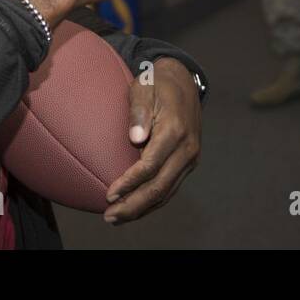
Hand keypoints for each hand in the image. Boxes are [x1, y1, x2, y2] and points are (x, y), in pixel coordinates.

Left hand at [104, 57, 201, 224]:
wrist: (184, 82)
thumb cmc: (157, 84)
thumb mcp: (144, 87)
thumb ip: (138, 111)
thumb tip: (135, 137)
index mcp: (175, 130)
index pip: (150, 165)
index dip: (129, 183)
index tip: (109, 193)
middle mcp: (187, 148)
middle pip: (159, 186)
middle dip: (134, 205)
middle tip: (109, 216)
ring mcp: (190, 157)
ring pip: (166, 192)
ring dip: (142, 208)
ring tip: (117, 217)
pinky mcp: (188, 162)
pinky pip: (170, 187)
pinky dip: (153, 201)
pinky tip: (135, 208)